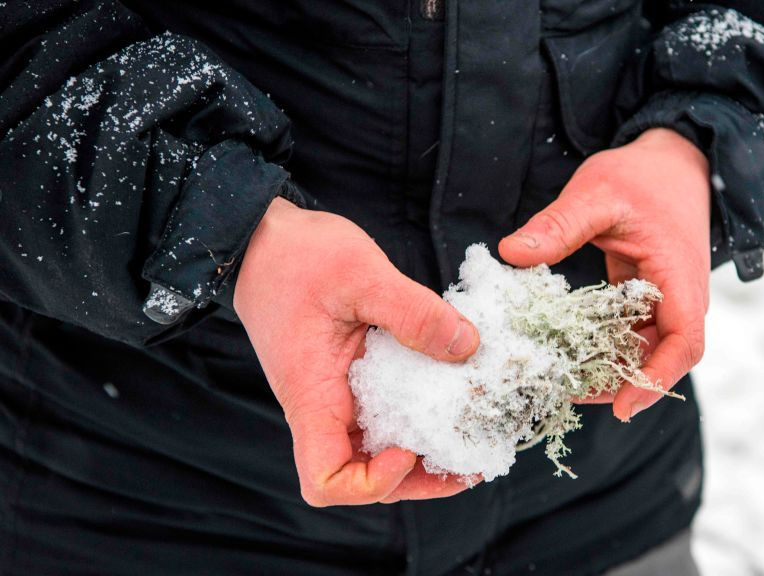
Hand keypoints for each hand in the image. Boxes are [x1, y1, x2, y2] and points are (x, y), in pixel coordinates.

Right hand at [234, 198, 480, 505]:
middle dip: (420, 480)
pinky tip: (456, 399)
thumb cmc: (296, 256)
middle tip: (475, 461)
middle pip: (363, 477)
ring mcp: (337, 396)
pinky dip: (419, 418)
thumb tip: (467, 346)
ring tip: (476, 441)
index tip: (408, 449)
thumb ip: (414, 312)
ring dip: (425, 455)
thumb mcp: (361, 273)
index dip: (371, 482)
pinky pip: (384, 415)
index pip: (325, 480)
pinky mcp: (351, 378)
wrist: (264, 240)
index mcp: (312, 395)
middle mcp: (323, 407)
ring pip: (377, 450)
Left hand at [499, 128, 710, 421]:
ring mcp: (665, 300)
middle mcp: (680, 297)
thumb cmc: (642, 176)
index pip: (684, 343)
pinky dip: (601, 345)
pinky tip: (565, 352)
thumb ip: (559, 224)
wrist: (673, 160)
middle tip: (565, 393)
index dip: (656, 379)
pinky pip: (628, 332)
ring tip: (558, 380)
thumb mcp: (597, 193)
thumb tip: (510, 253)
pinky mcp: (647, 298)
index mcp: (679, 277)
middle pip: (660, 357)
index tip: (624, 407)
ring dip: (607, 367)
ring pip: (642, 349)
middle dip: (618, 382)